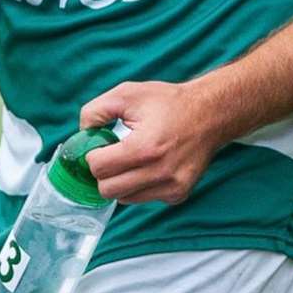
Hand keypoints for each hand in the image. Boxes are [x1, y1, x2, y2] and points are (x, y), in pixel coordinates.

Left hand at [80, 80, 223, 204]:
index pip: (99, 168)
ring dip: (120, 181)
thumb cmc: (168, 102)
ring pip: (124, 199)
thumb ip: (97, 109)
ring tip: (131, 158)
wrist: (210, 114)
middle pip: (108, 190)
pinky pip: (143, 199)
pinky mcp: (178, 195)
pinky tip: (148, 165)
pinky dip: (138, 186)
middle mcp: (159, 172)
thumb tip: (82, 132)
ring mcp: (171, 187)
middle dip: (103, 172)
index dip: (93, 155)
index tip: (100, 145)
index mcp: (145, 147)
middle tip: (111, 155)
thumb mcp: (129, 93)